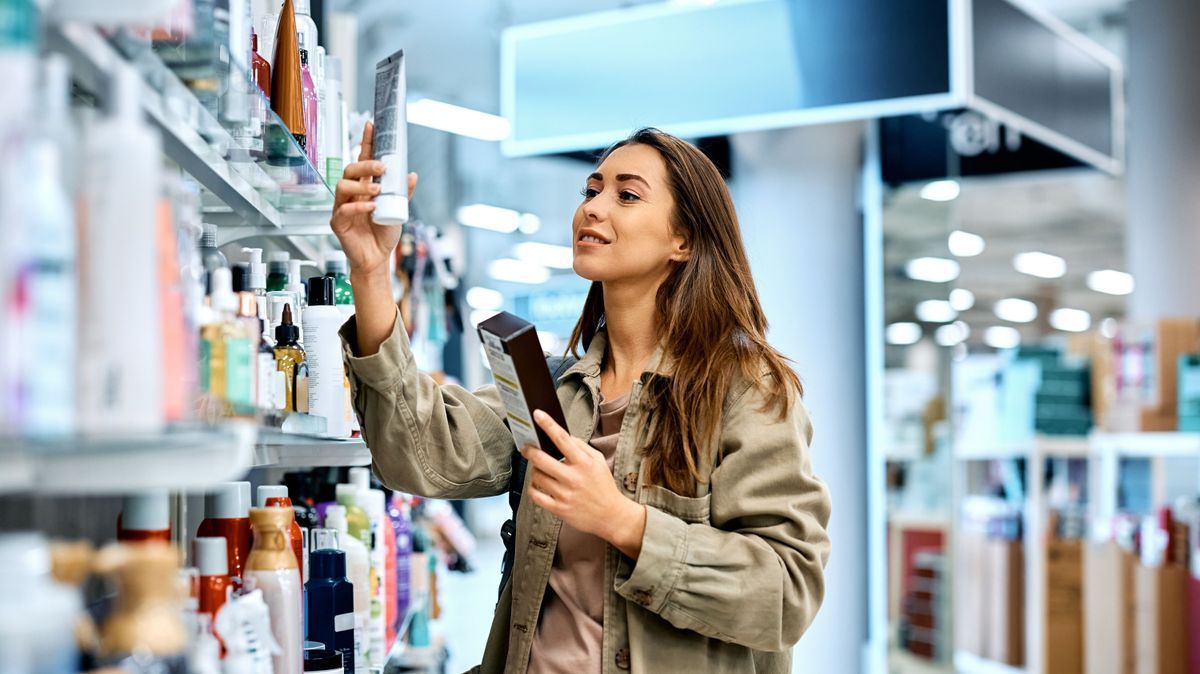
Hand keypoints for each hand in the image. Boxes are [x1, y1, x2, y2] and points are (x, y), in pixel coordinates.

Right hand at [330, 120, 417, 277]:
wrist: (377, 259)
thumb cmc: (384, 235)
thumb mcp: (399, 210)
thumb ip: (402, 193)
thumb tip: (411, 174)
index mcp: (365, 187)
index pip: (363, 160)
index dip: (366, 142)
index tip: (371, 125)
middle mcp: (352, 194)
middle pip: (350, 170)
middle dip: (365, 164)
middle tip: (382, 167)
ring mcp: (343, 207)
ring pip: (342, 185)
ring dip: (361, 185)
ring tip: (377, 192)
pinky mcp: (338, 222)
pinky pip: (342, 209)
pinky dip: (358, 206)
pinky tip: (371, 208)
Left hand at [523, 410, 647, 558]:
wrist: (611, 515)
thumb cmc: (603, 486)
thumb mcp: (599, 461)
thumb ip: (582, 447)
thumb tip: (564, 437)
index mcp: (584, 463)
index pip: (563, 439)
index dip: (548, 425)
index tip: (537, 415)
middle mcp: (573, 478)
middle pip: (542, 459)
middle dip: (530, 451)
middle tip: (526, 447)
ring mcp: (565, 494)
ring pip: (537, 477)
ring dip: (534, 471)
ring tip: (539, 469)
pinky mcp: (559, 509)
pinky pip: (535, 495)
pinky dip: (532, 488)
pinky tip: (537, 485)